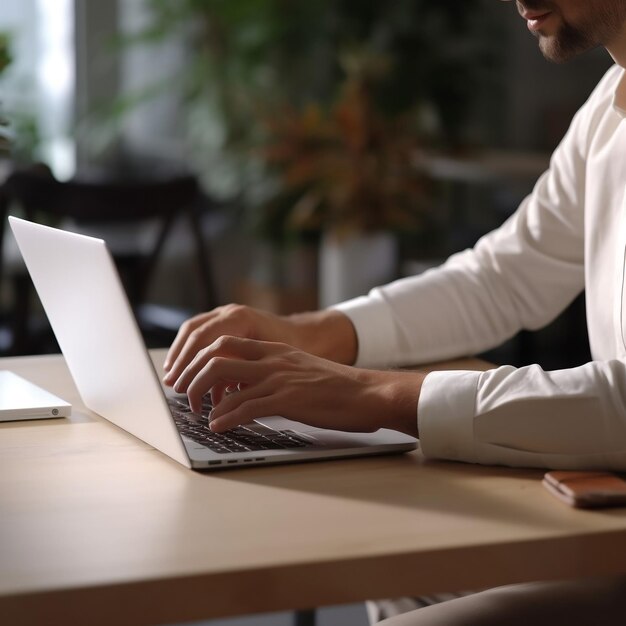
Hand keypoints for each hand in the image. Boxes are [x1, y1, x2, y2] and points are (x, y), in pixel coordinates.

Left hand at [169, 335, 421, 436]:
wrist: (369, 393)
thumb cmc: (338, 388)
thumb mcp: (301, 370)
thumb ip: (274, 373)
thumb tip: (246, 389)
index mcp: (275, 350)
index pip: (225, 343)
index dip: (200, 359)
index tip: (189, 376)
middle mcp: (273, 359)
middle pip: (216, 356)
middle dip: (192, 375)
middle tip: (185, 395)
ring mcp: (279, 377)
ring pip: (225, 379)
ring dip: (203, 398)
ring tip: (198, 414)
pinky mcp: (288, 399)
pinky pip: (246, 406)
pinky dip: (226, 417)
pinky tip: (219, 426)